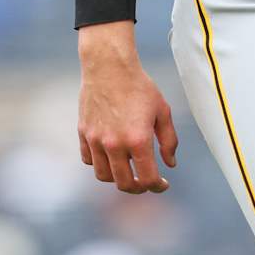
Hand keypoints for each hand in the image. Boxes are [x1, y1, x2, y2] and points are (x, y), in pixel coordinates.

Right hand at [77, 23, 178, 193]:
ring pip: (104, 176)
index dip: (157, 186)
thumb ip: (169, 140)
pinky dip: (99, 163)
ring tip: (127, 169)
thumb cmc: (139, 86)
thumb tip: (170, 164)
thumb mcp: (163, 111)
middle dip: (137, 188)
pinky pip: (88, 159)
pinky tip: (110, 155)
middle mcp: (115, 144)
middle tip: (145, 182)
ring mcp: (96, 140)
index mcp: (138, 140)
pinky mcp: (83, 133)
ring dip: (117, 178)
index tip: (163, 183)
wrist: (109, 66)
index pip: (147, 179)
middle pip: (124, 184)